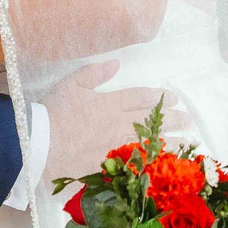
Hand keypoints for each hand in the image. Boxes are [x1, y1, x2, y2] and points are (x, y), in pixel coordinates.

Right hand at [48, 77, 190, 181]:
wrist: (40, 145)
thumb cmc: (53, 113)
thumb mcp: (70, 84)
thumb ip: (94, 73)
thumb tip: (116, 63)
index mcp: (109, 103)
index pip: (141, 98)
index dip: (159, 97)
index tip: (175, 98)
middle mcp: (118, 124)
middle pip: (151, 121)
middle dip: (173, 119)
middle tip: (188, 119)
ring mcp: (116, 146)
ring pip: (150, 142)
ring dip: (171, 142)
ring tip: (187, 142)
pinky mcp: (110, 165)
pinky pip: (137, 163)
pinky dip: (153, 163)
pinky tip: (165, 164)